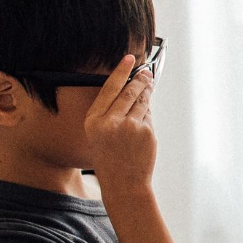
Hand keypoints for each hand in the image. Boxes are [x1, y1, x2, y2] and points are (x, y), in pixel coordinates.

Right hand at [84, 54, 156, 196]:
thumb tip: (132, 89)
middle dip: (139, 79)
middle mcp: (110, 122)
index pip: (109, 88)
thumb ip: (111, 113)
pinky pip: (149, 116)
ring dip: (147, 92)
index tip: (129, 59)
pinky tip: (144, 121)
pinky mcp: (146, 132)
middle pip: (128, 91)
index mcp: (93, 121)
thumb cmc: (111, 159)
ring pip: (142, 102)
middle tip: (146, 72)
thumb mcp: (100, 134)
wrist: (124, 183)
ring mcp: (129, 126)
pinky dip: (148, 116)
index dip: (120, 71)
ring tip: (149, 85)